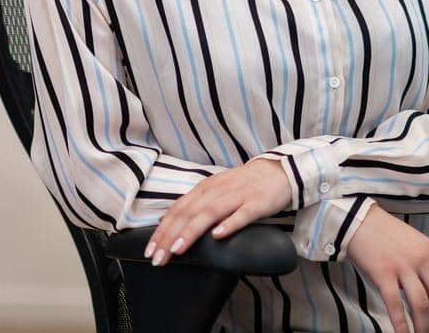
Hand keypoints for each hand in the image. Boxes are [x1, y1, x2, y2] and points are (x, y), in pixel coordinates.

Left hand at [144, 157, 292, 266]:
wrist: (279, 171)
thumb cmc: (244, 185)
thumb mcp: (216, 190)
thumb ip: (194, 204)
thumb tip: (167, 222)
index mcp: (206, 188)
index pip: (178, 209)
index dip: (162, 230)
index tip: (150, 250)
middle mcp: (219, 190)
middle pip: (189, 213)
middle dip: (170, 236)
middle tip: (158, 258)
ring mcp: (238, 196)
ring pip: (211, 213)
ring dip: (192, 231)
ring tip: (178, 249)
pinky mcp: (258, 203)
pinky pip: (242, 214)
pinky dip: (229, 224)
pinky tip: (218, 236)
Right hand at [345, 204, 428, 332]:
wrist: (360, 220)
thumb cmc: (387, 235)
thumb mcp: (416, 244)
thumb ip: (428, 264)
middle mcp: (422, 258)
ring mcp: (403, 266)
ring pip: (421, 304)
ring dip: (425, 327)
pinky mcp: (383, 273)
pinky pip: (395, 304)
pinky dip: (401, 324)